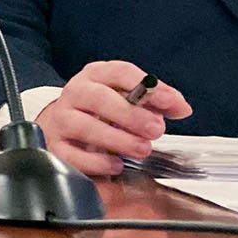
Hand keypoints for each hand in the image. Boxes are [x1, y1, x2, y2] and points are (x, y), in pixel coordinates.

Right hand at [33, 60, 191, 177]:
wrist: (64, 124)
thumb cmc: (103, 109)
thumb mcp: (128, 97)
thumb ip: (156, 101)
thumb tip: (181, 108)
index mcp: (96, 75)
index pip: (119, 72)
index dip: (146, 87)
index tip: (169, 102)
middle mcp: (75, 94)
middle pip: (99, 99)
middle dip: (131, 115)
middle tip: (156, 129)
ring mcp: (62, 120)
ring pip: (85, 127)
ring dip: (118, 139)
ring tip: (142, 149)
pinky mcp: (56, 146)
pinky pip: (74, 155)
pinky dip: (97, 162)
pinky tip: (116, 164)